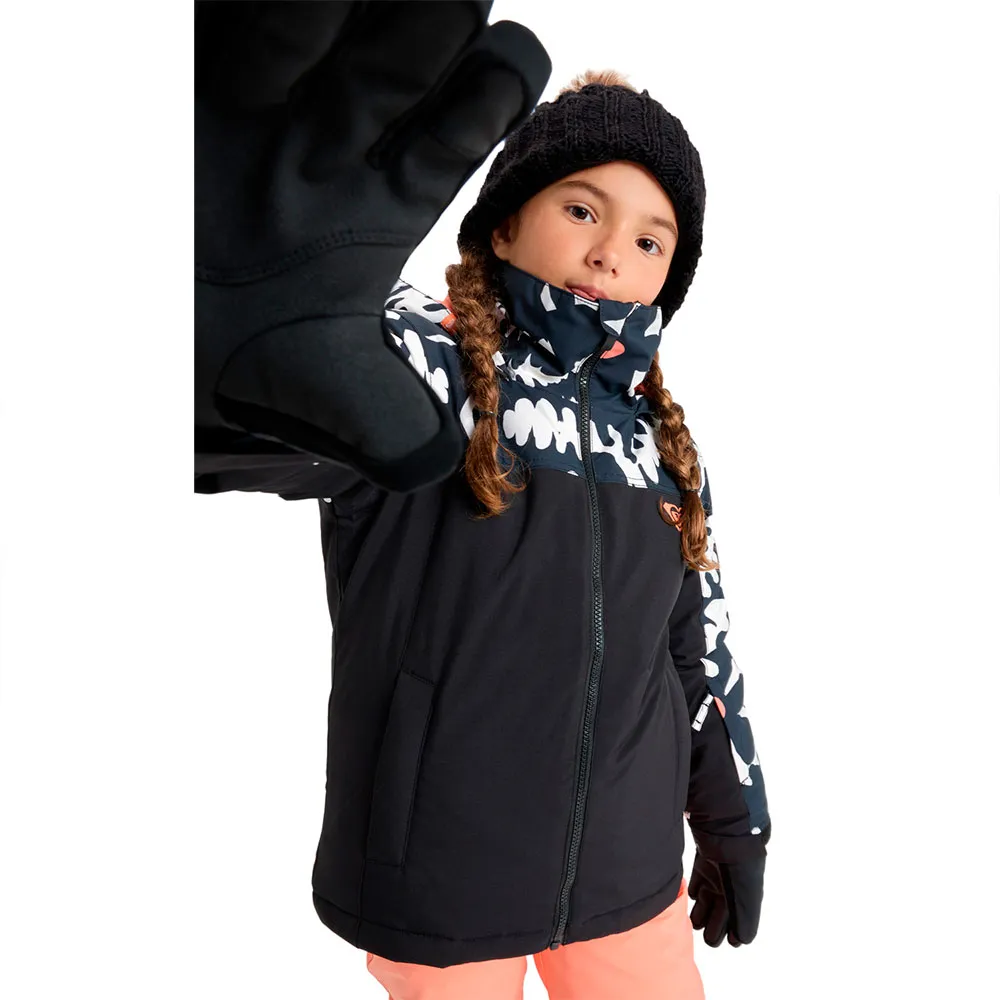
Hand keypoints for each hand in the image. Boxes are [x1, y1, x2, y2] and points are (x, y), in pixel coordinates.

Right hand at [195, 1, 549, 491]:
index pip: (459, 131)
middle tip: (453, 4)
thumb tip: (446, 463)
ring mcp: (264, 107)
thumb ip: (391, 425)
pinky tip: (290, 8)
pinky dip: (266, 15)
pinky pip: (235, 27)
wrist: (162, 343)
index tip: (501, 76)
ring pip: (325, 23)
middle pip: (403, 59)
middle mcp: (334, 143)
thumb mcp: (324, 392)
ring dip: (354, 6)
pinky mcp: (196, 89)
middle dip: (432, 26)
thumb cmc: (247, 361)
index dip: (488, 98)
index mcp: (383, 205)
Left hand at [688, 849, 765, 946]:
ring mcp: (716, 877)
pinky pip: (699, 883)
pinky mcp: (703, 865)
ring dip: (702, 913)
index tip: (730, 941)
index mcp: (743, 896)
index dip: (735, 933)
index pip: (740, 920)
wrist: (726, 831)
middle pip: (721, 914)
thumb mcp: (746, 895)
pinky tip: (695, 896)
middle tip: (708, 937)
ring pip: (708, 901)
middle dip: (715, 928)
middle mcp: (731, 888)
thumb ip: (746, 919)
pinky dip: (696, 892)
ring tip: (696, 922)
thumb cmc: (740, 866)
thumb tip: (742, 940)